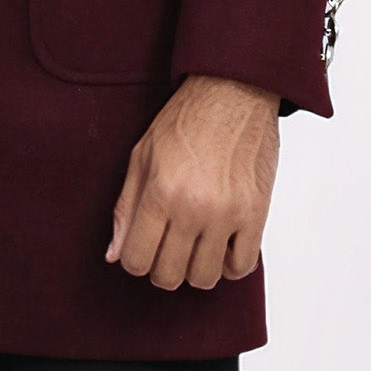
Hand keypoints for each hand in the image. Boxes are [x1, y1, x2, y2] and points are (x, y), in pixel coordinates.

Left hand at [105, 74, 278, 289]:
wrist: (233, 91)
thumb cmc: (186, 119)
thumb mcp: (142, 154)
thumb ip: (126, 207)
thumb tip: (114, 253)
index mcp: (161, 191)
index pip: (135, 260)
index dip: (133, 258)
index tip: (141, 246)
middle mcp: (194, 207)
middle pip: (169, 276)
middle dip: (161, 267)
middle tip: (166, 245)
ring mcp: (228, 214)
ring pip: (204, 278)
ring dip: (194, 267)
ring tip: (193, 242)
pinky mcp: (256, 215)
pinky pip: (241, 268)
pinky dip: (228, 264)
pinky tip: (220, 243)